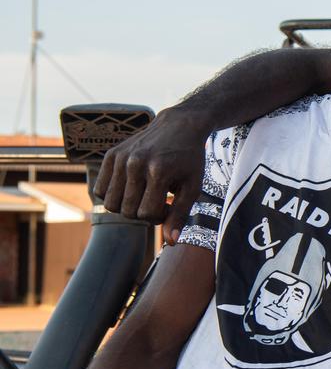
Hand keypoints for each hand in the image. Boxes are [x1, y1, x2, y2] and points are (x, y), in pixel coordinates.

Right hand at [93, 107, 208, 244]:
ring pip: (111, 204)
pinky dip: (113, 194)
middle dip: (143, 213)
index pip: (146, 215)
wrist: (180, 126)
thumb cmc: (190, 159)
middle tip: (158, 200)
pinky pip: (100, 189)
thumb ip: (180, 215)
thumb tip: (171, 242)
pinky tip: (131, 187)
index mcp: (159, 171)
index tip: (170, 205)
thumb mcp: (193, 187)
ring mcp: (121, 158)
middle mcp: (136, 164)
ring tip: (145, 194)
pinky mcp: (111, 154)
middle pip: (127, 211)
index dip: (159, 216)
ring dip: (127, 206)